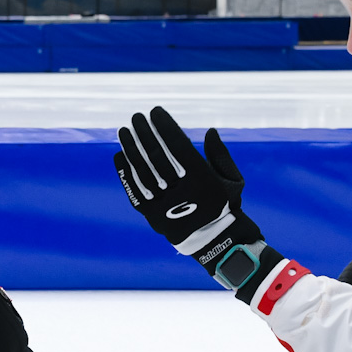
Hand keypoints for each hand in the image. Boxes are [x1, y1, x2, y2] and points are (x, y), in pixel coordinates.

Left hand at [115, 107, 256, 254]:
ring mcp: (165, 205)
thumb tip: (210, 131)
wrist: (214, 239)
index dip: (166, 126)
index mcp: (203, 179)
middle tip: (136, 117)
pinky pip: (134, 191)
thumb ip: (221, 155)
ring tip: (123, 131)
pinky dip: (125, 172)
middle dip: (145, 133)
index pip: (179, 145)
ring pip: (143, 171)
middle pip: (158, 155)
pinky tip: (119, 155)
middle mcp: (182, 191)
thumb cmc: (223, 203)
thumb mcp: (232, 180)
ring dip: (131, 148)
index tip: (156, 111)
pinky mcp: (152, 216)